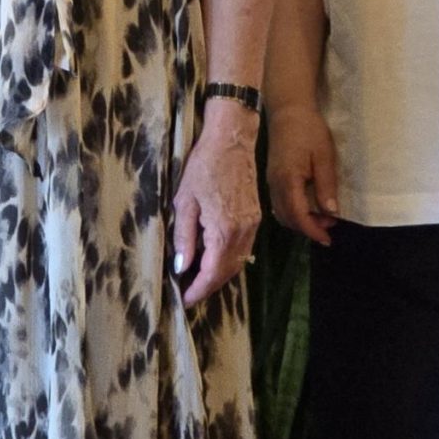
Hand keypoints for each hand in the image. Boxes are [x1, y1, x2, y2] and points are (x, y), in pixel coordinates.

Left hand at [172, 104, 260, 306]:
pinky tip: (215, 259)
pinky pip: (244, 249)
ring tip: (199, 280)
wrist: (232, 139)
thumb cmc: (204, 166)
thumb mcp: (185, 201)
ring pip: (238, 262)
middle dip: (209, 287)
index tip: (184, 299)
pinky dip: (229, 260)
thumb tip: (181, 267)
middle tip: (189, 293)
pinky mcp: (256, 218)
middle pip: (228, 272)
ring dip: (220, 275)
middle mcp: (243, 233)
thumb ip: (184, 237)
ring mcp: (253, 226)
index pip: (212, 273)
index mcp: (224, 230)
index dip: (198, 290)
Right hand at [265, 101, 339, 245]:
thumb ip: (326, 185)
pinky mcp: (272, 177)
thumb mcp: (324, 155)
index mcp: (288, 180)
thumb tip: (331, 212)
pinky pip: (279, 203)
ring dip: (300, 221)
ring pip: (281, 213)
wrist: (288, 110)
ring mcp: (271, 181)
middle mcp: (275, 184)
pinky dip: (293, 212)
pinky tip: (308, 206)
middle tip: (330, 226)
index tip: (327, 239)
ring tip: (322, 217)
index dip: (312, 231)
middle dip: (308, 228)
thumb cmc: (309, 129)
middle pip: (287, 218)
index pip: (298, 216)